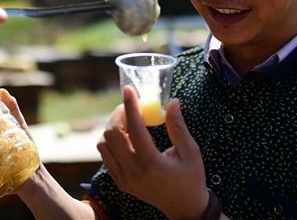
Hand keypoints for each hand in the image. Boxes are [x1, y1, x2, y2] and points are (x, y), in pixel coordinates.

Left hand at [96, 86, 208, 219]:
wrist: (184, 207)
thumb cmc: (192, 177)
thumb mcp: (191, 152)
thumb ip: (178, 126)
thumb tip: (172, 101)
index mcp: (152, 164)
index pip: (134, 128)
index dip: (130, 105)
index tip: (129, 89)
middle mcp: (134, 173)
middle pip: (112, 134)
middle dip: (119, 114)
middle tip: (130, 105)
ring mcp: (124, 179)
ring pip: (104, 145)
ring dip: (112, 127)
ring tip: (128, 119)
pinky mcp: (120, 182)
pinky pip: (106, 156)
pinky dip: (111, 141)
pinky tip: (125, 135)